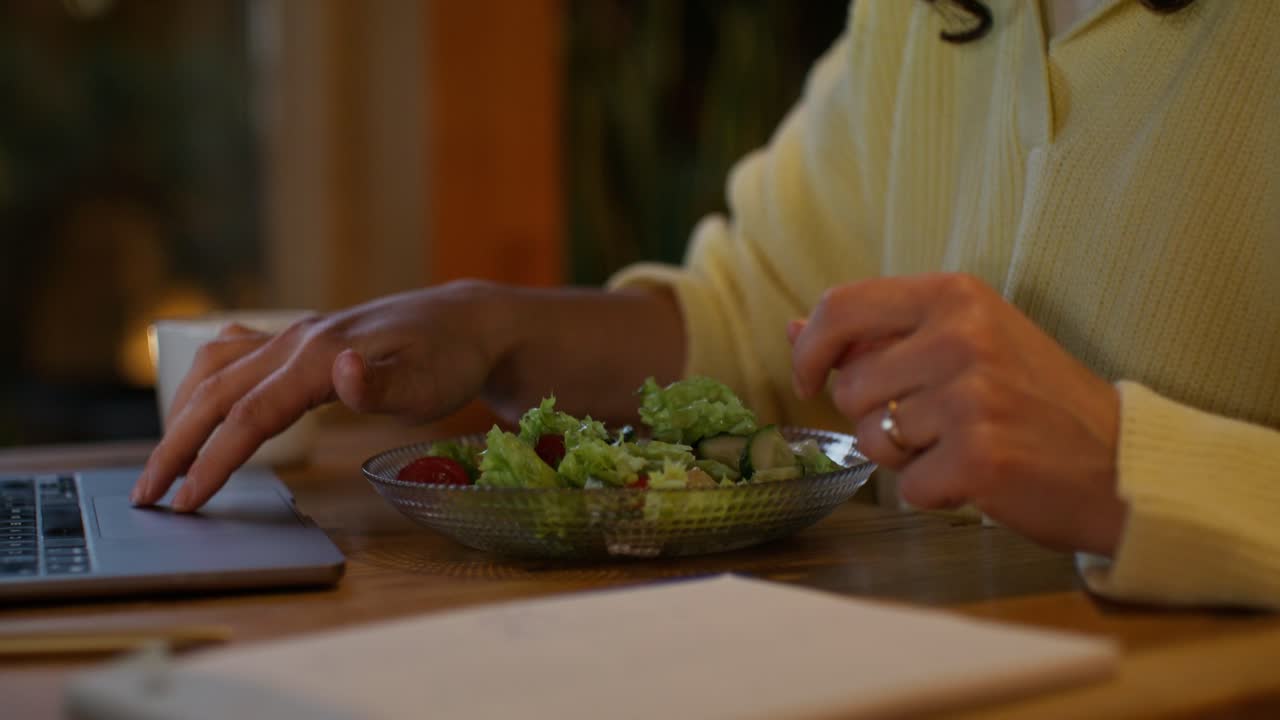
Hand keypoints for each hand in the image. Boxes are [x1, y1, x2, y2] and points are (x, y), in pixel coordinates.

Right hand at [132, 281, 508, 510]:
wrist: (466, 320)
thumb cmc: (450, 358)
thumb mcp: (431, 383)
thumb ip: (383, 387)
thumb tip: (343, 371)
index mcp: (321, 356)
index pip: (251, 416)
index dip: (215, 460)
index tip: (185, 502)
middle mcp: (297, 341)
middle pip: (217, 394)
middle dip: (177, 446)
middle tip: (145, 496)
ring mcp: (296, 335)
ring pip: (217, 369)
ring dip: (182, 411)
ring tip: (164, 458)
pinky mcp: (301, 338)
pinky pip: (235, 353)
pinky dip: (205, 380)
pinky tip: (198, 399)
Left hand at [789, 273, 1125, 554]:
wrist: (1122, 463)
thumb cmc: (1035, 399)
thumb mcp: (965, 340)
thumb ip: (879, 334)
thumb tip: (792, 329)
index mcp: (955, 295)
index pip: (841, 306)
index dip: (810, 349)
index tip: (810, 378)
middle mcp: (959, 337)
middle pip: (850, 385)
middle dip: (875, 414)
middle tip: (937, 419)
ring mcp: (969, 397)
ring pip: (872, 438)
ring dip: (905, 456)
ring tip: (962, 444)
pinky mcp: (977, 458)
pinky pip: (907, 487)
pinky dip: (935, 493)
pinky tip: (979, 476)